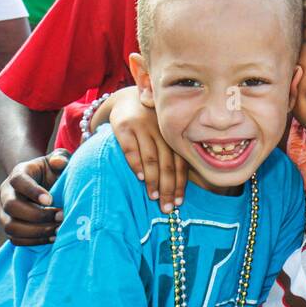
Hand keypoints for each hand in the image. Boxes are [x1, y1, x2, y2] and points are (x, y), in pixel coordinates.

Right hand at [0, 151, 69, 244]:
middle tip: (61, 216)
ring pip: (11, 227)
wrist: (44, 183)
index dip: (32, 191)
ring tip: (58, 229)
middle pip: (11, 206)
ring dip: (36, 231)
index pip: (18, 181)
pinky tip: (53, 237)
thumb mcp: (58, 160)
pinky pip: (15, 239)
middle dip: (37, 215)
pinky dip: (34, 241)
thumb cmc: (53, 171)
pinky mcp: (10, 226)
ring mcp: (5, 212)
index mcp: (18, 174)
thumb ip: (60, 157)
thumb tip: (59, 162)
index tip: (51, 200)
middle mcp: (6, 193)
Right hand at [109, 86, 186, 210]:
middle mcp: (161, 131)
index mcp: (174, 136)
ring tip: (154, 196)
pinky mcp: (124, 127)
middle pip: (167, 164)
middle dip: (168, 188)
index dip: (181, 184)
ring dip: (153, 179)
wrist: (126, 99)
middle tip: (167, 207)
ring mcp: (143, 127)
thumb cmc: (149, 125)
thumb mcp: (163, 136)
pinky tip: (139, 177)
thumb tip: (178, 188)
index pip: (180, 163)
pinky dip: (136, 164)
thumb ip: (171, 155)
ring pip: (152, 158)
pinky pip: (132, 148)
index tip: (179, 202)